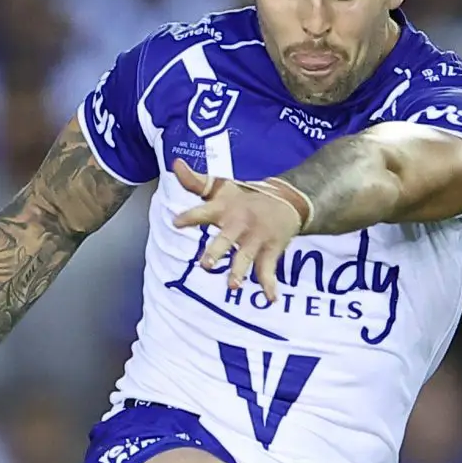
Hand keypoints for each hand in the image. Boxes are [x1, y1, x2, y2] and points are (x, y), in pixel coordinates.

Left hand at [170, 159, 303, 304]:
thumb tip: (175, 164)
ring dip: (239, 271)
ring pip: (245, 257)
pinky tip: (270, 298)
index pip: (203, 212)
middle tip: (206, 264)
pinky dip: (270, 284)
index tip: (176, 222)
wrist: (286, 199)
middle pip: (226, 239)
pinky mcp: (270, 250)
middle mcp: (239, 224)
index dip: (190, 217)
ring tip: (233, 286)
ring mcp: (255, 238)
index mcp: (223, 209)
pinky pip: (268, 270)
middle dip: (216, 251)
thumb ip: (195, 181)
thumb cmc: (245, 196)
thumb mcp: (221, 186)